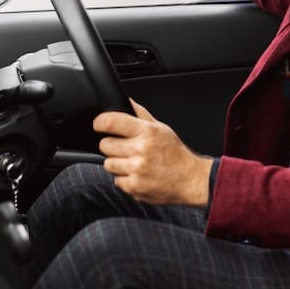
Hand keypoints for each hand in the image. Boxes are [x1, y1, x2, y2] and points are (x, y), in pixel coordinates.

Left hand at [93, 99, 212, 207]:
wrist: (189, 179)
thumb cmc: (175, 153)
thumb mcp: (161, 128)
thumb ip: (140, 114)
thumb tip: (126, 101)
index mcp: (147, 132)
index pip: (110, 122)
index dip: (100, 123)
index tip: (99, 125)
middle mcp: (140, 150)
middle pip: (105, 145)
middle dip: (112, 145)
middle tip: (126, 148)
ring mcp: (136, 170)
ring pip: (108, 164)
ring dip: (117, 163)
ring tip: (133, 162)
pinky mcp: (134, 187)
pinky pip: (117, 180)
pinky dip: (125, 178)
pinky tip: (138, 174)